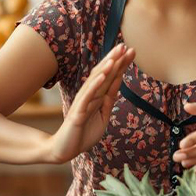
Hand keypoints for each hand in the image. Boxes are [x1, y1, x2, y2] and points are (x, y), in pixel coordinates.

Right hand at [45, 43, 135, 163]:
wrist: (64, 149)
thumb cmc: (83, 133)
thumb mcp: (102, 116)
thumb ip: (108, 101)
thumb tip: (116, 84)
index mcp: (96, 96)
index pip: (110, 77)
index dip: (120, 64)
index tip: (131, 51)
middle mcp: (89, 96)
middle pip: (102, 74)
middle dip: (114, 60)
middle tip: (124, 46)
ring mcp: (83, 103)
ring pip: (95, 82)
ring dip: (105, 68)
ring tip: (115, 56)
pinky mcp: (78, 113)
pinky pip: (87, 97)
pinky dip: (96, 85)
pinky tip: (103, 75)